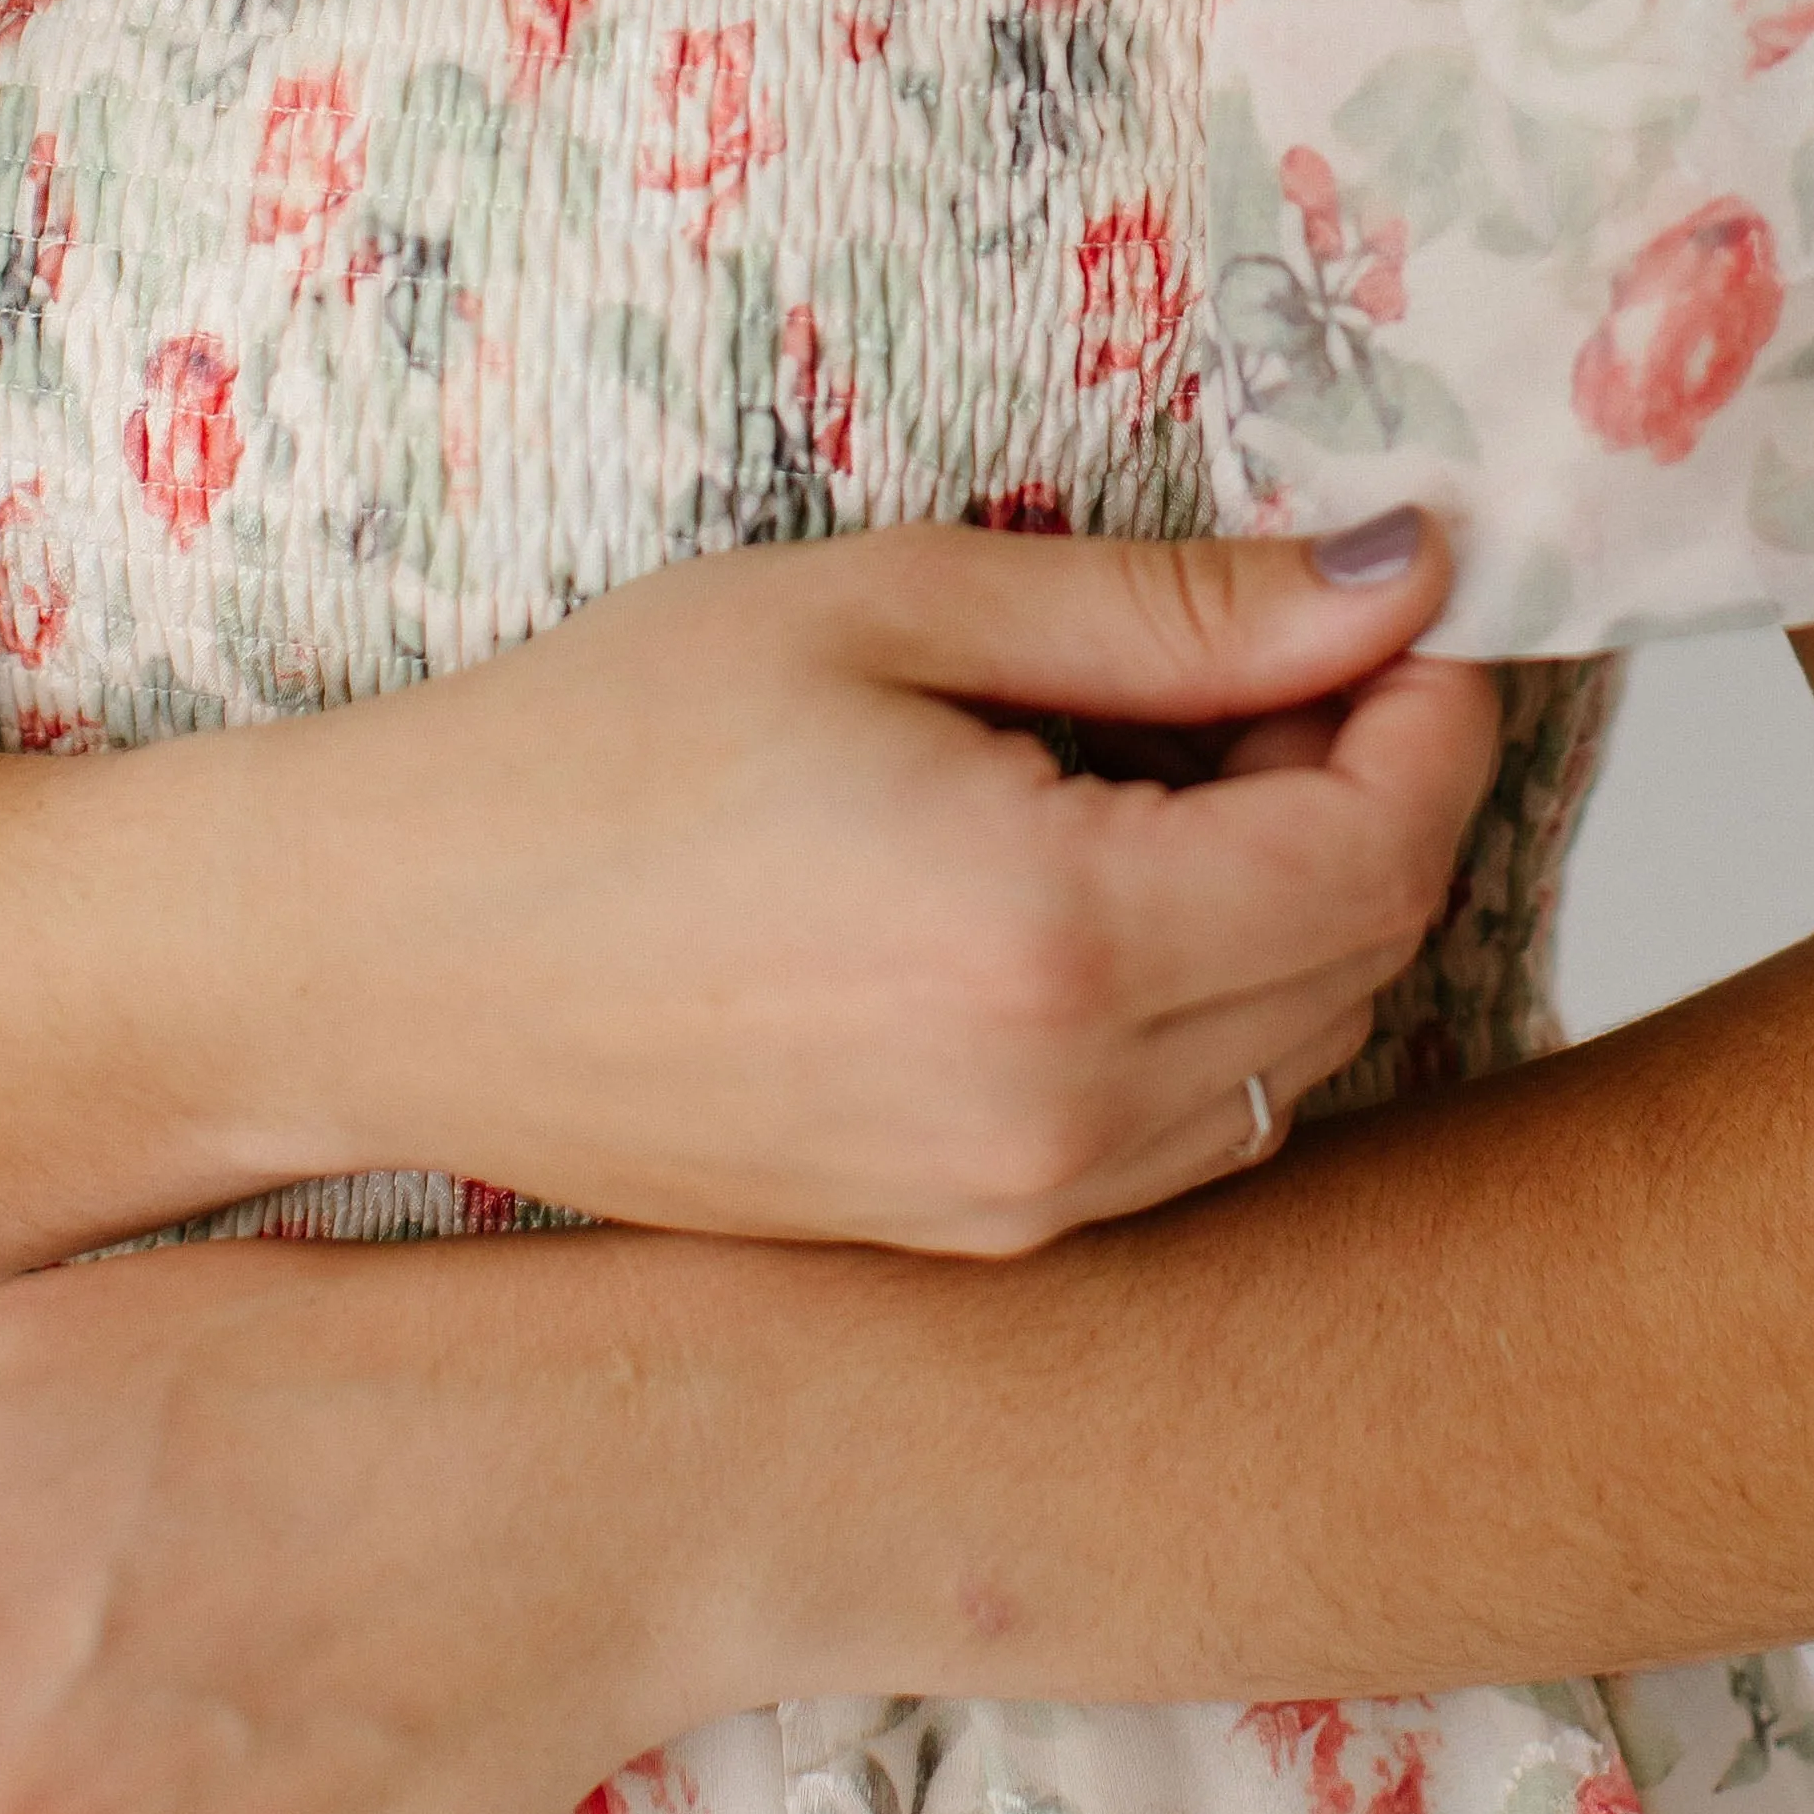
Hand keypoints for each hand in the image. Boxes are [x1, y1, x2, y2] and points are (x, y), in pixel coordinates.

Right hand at [286, 511, 1498, 1254]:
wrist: (383, 953)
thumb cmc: (593, 752)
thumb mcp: (889, 605)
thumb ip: (1174, 608)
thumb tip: (1397, 572)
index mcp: (1047, 943)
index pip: (1381, 848)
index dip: (1430, 713)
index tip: (1394, 607)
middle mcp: (1053, 1115)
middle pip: (1361, 957)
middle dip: (1370, 792)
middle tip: (1272, 653)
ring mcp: (1008, 1206)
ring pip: (1291, 1055)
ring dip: (1297, 904)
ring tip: (1162, 759)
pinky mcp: (962, 1241)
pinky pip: (1183, 1130)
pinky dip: (1209, 1004)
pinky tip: (1095, 883)